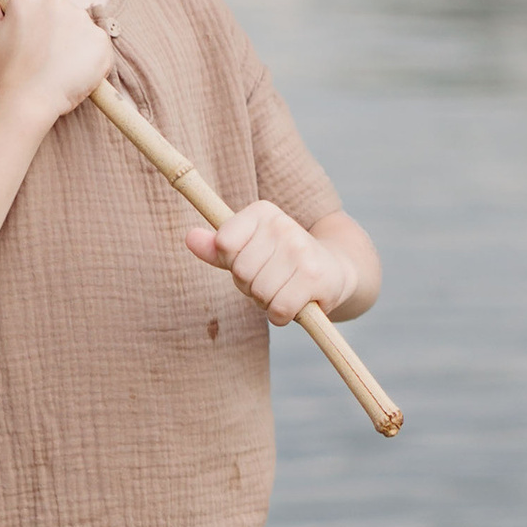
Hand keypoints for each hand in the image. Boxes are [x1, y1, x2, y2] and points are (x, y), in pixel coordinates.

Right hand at [0, 0, 114, 127]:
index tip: (34, 38)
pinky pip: (98, 44)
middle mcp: (57, 0)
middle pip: (64, 8)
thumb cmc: (6, 69)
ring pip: (81, 27)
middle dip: (58, 28)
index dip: (39, 18)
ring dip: (74, 43)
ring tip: (58, 66)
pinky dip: (90, 58)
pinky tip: (73, 71)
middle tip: (44, 55)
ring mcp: (81, 19)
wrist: (28, 100)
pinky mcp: (100, 39)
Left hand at [187, 201, 347, 323]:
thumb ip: (217, 248)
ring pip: (259, 292)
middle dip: (251, 286)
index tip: (254, 260)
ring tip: (284, 290)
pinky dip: (282, 315)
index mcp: (262, 212)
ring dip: (267, 302)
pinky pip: (278, 309)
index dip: (234, 263)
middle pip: (240, 272)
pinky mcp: (314, 277)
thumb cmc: (282, 262)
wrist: (336, 270)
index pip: (224, 244)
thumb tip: (189, 238)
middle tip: (272, 280)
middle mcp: (283, 224)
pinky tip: (295, 303)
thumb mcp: (248, 250)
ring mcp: (300, 250)